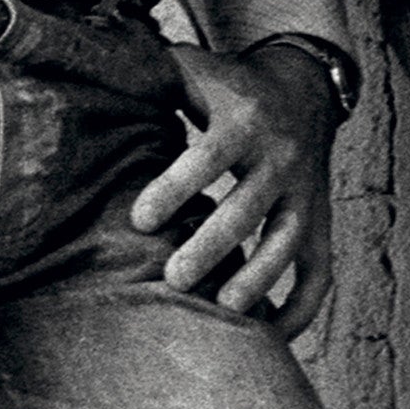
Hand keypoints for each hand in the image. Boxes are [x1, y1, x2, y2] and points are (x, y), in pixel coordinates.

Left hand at [130, 41, 340, 335]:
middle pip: (248, 209)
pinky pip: (319, 273)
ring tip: (223, 312)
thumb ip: (150, 74)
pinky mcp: (321, 222)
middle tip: (174, 278)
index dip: (175, 187)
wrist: (303, 89)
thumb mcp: (195, 69)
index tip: (139, 219)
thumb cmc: (228, 88)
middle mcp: (280, 159)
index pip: (209, 157)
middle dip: (212, 245)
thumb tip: (88, 71)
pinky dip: (301, 309)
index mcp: (243, 121)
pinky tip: (271, 338)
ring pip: (288, 244)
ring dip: (259, 280)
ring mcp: (306, 194)